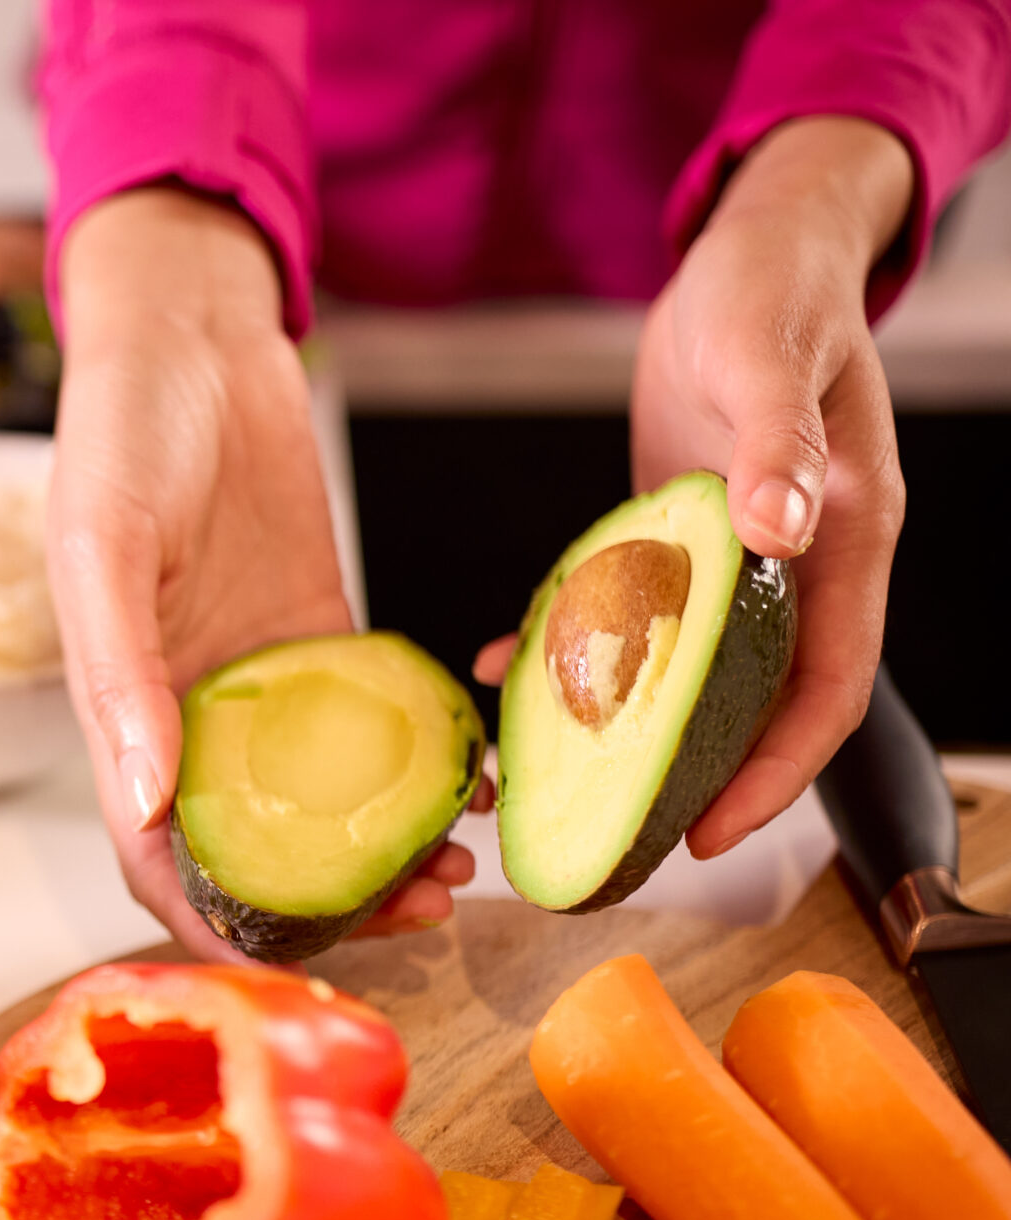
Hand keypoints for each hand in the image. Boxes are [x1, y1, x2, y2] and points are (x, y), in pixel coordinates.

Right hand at [54, 189, 479, 961]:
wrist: (190, 328)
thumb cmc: (122, 422)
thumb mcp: (105, 539)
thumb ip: (118, 669)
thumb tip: (144, 794)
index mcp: (118, 705)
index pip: (153, 851)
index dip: (209, 919)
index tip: (285, 959)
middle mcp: (189, 709)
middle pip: (249, 846)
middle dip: (328, 902)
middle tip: (423, 911)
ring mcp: (257, 676)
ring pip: (317, 801)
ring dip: (381, 847)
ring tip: (461, 867)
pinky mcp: (315, 629)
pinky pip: (370, 719)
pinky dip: (416, 760)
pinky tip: (478, 776)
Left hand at [478, 117, 911, 858]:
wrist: (752, 249)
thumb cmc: (776, 292)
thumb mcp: (769, 361)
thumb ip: (780, 450)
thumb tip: (783, 532)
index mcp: (843, 543)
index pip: (825, 692)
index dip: (778, 773)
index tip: (713, 831)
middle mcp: (797, 564)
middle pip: (757, 706)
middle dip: (696, 779)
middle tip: (621, 841)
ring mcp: (739, 556)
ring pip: (688, 672)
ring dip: (623, 725)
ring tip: (548, 779)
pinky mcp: (681, 536)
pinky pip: (633, 616)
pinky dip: (576, 647)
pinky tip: (504, 665)